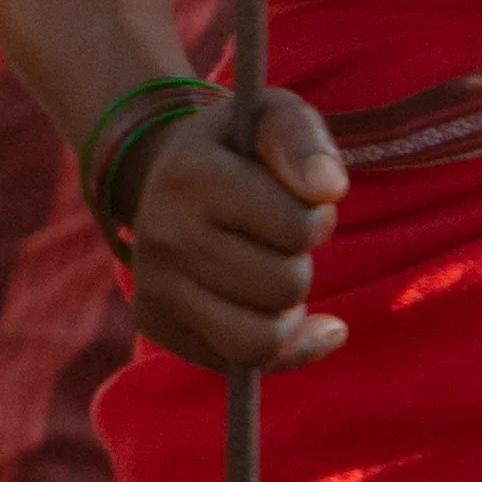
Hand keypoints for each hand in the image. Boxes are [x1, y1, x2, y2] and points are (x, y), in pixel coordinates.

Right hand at [121, 85, 346, 372]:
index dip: (317, 217)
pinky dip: (279, 346)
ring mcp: (153, 285)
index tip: (299, 200)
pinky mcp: (155, 323)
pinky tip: (282, 319)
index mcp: (191, 176)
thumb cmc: (239, 149)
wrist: (163, 173)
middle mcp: (162, 235)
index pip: (299, 229)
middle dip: (299, 263)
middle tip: (278, 237)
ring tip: (268, 270)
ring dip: (287, 307)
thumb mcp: (272, 116)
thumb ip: (304, 140)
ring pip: (264, 337)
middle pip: (285, 287)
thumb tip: (327, 190)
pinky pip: (244, 364)